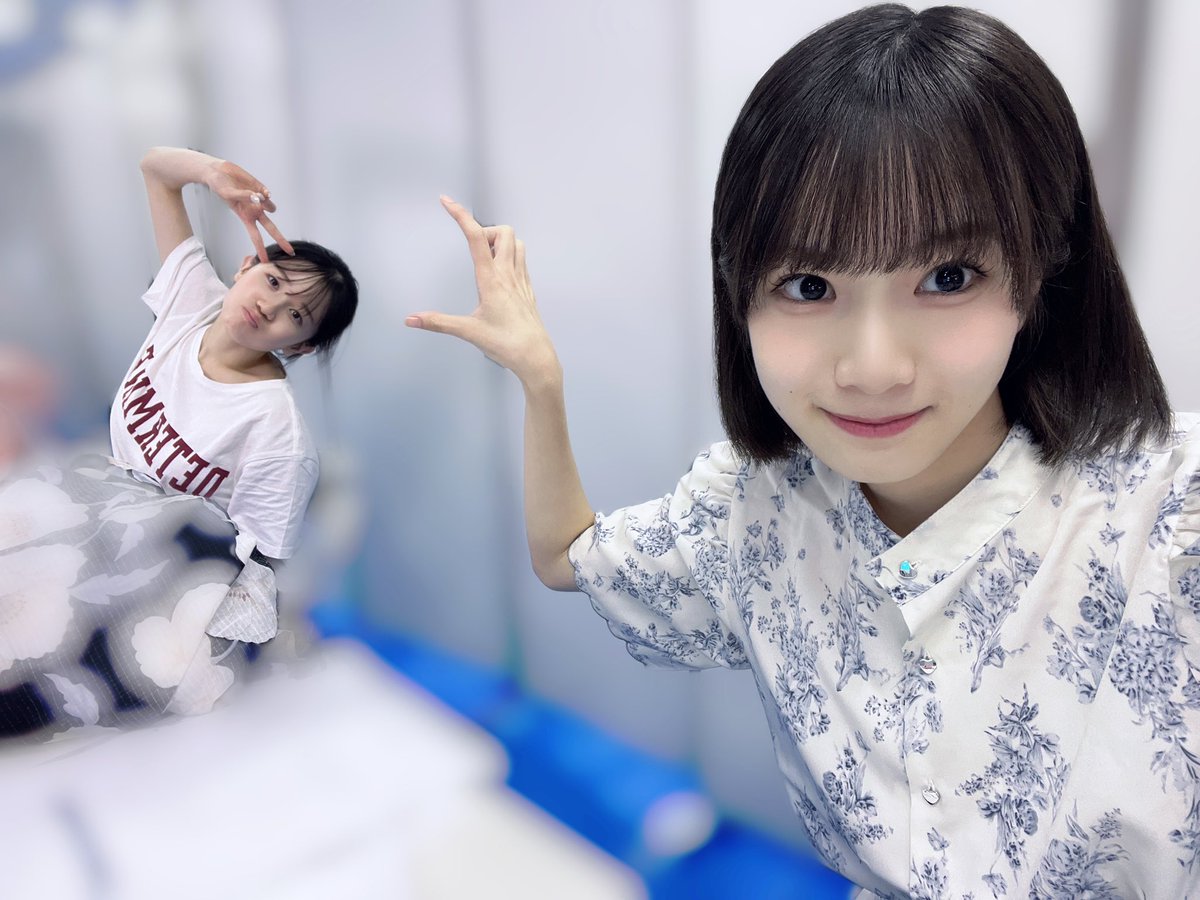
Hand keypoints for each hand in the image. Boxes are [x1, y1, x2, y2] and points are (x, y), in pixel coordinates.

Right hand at [206, 160, 293, 262]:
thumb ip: (244, 197)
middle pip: (271, 229)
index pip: (255, 237)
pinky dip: (264, 193)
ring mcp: (259, 201)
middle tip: (290, 252)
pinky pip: (267, 194)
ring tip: (252, 194)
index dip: (260, 250)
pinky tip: (257, 190)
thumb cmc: (220, 186)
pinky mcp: (261, 188)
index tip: (266, 262)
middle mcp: (255, 212)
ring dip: (265, 203)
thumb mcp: (228, 194)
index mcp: (245, 218)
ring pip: (271, 207)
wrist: (219, 172)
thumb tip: (258, 197)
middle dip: (281, 240)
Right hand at [407, 197, 559, 388]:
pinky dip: (510, 254)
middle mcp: (508, 274)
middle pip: (502, 232)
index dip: (460, 216)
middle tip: (471, 247)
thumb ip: (438, 322)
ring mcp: (521, 280)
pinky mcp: (528, 289)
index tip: (447, 202)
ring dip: (500, 240)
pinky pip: (522, 259)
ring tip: (484, 257)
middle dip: (484, 230)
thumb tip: (411, 319)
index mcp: (492, 280)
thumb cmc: (506, 344)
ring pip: (516, 242)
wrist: (536, 357)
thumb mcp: (468, 332)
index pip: (475, 238)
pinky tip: (499, 270)